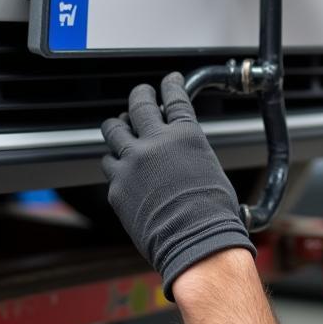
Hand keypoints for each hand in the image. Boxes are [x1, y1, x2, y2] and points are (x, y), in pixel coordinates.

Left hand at [100, 72, 254, 299]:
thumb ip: (187, 152)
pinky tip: (119, 164)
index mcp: (185, 135)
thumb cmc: (212, 214)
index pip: (175, 99)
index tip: (168, 81)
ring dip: (116, 125)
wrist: (196, 242)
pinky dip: (115, 163)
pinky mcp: (117, 185)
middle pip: (139, 106)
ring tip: (117, 124)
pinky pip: (110, 165)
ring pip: (113, 131)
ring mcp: (132, 162)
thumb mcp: (209, 169)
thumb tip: (177, 149)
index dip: (170, 86)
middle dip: (140, 95)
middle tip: (141, 93)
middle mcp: (155, 142)